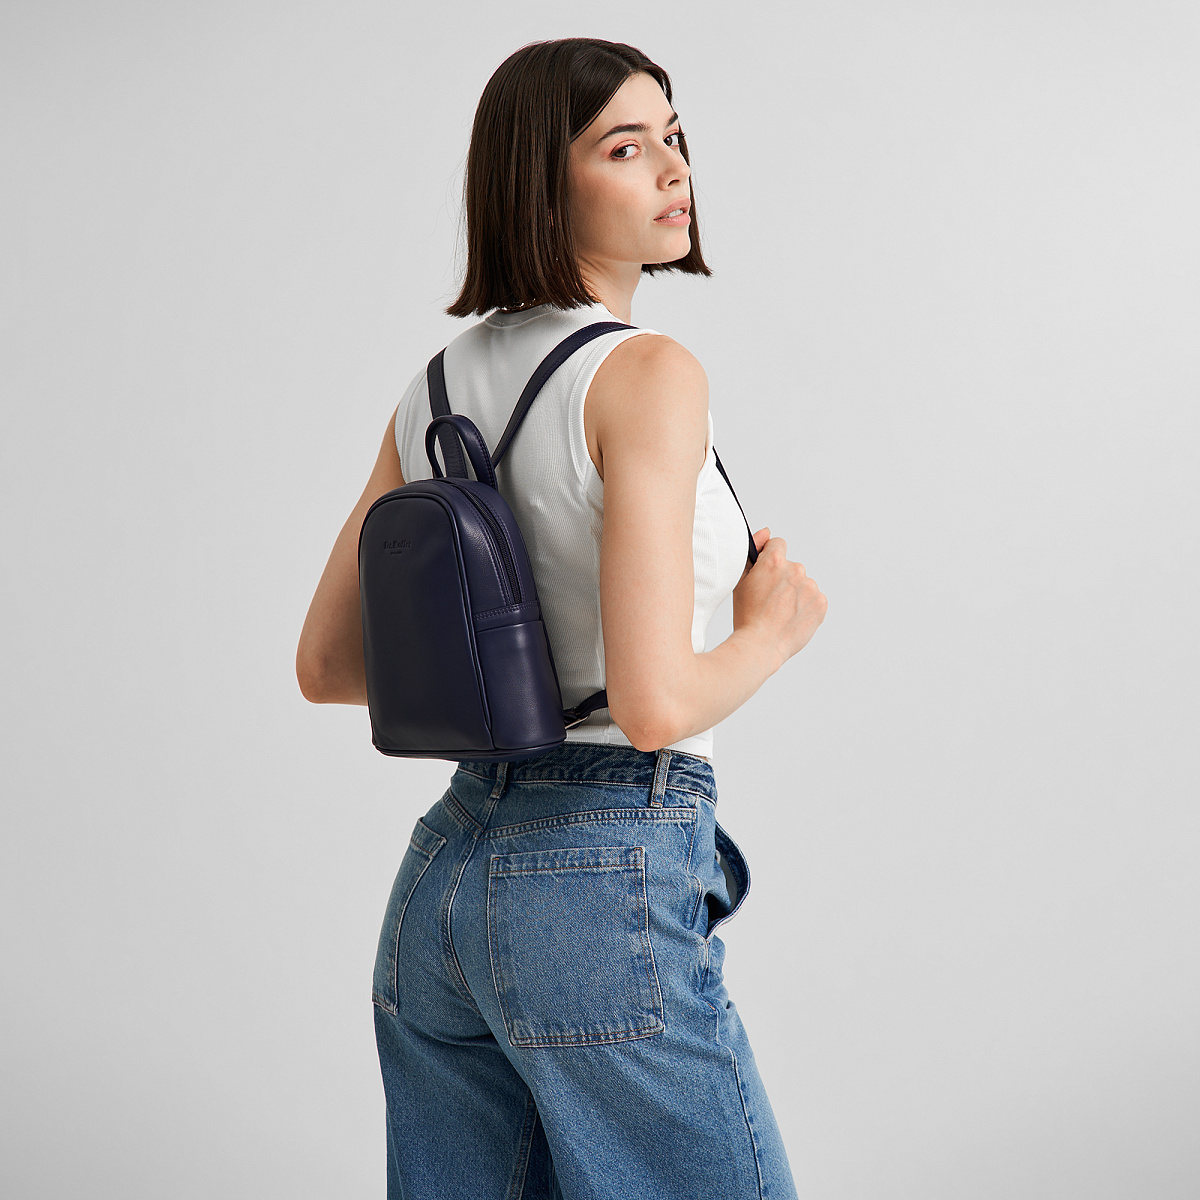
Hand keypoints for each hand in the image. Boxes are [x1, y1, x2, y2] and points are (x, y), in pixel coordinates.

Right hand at [732, 526, 827, 671]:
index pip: (778, 544)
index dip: (769, 558)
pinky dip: (805, 606)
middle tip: (769, 600)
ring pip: (803, 584)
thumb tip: (766, 532)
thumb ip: (754, 550)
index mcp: (775, 561)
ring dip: (795, 593)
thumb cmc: (746, 615)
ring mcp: (811, 587)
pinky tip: (791, 617)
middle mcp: (796, 570)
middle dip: (782, 579)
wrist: (761, 645)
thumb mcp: (741, 580)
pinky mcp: (821, 603)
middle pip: (791, 567)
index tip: (766, 574)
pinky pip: (813, 598)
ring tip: (780, 612)